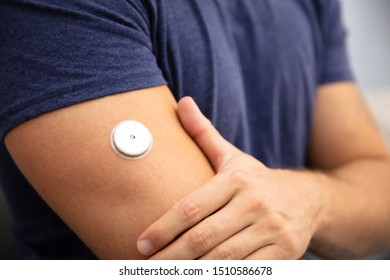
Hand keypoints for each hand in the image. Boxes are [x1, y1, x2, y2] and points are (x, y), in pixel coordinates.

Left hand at [137, 97, 323, 258]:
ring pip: (223, 258)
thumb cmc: (258, 180)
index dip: (163, 228)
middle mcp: (255, 202)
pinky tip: (203, 277)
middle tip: (148, 266)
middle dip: (171, 257)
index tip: (142, 243)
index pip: (191, 207)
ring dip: (193, 271)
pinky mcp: (286, 252)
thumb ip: (204, 133)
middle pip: (203, 237)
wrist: (309, 198)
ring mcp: (273, 228)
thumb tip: (182, 103)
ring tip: (168, 275)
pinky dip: (223, 276)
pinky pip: (248, 271)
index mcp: (237, 179)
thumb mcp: (232, 156)